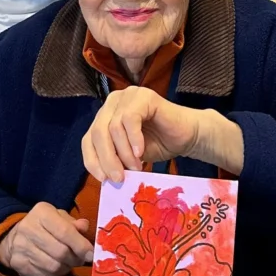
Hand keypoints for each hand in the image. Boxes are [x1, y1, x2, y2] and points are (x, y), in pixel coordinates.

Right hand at [0, 202, 92, 275]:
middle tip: (80, 260)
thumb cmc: (44, 226)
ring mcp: (22, 248)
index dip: (80, 245)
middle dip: (75, 259)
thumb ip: (73, 223)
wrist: (13, 237)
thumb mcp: (58, 218)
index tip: (91, 255)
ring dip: (67, 269)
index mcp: (42, 213)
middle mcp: (29, 228)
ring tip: (70, 266)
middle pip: (60, 252)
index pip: (64, 231)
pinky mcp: (19, 264)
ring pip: (53, 267)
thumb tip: (85, 227)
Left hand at [80, 87, 196, 181]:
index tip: (103, 180)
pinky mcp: (143, 96)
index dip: (92, 160)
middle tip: (119, 178)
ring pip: (113, 127)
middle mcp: (112, 103)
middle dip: (107, 159)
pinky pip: (130, 118)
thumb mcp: (129, 156)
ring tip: (136, 167)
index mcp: (105, 116)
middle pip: (98, 132)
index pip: (88, 139)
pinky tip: (141, 153)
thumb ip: (114, 159)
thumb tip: (103, 176)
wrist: (187, 136)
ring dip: (123, 152)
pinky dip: (133, 139)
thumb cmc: (158, 144)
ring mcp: (127, 96)